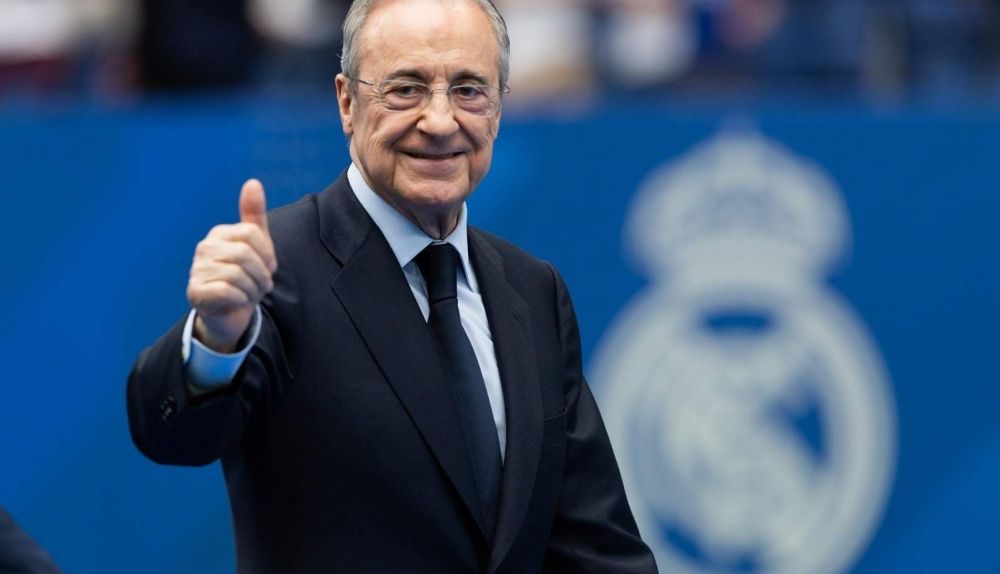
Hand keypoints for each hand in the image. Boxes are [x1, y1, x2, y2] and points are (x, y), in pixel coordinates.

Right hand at [187, 179, 277, 352]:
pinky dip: (240, 299)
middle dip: (262, 274)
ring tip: (250, 294)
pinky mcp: (195, 292)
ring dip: (253, 290)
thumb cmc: (246, 277)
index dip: (267, 254)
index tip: (266, 267)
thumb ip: (254, 215)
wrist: (231, 314)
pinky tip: (237, 301)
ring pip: (238, 274)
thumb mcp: (257, 246)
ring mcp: (196, 270)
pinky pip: (227, 291)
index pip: (253, 234)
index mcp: (220, 234)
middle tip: (261, 286)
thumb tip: (253, 182)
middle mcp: (204, 248)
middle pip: (246, 254)